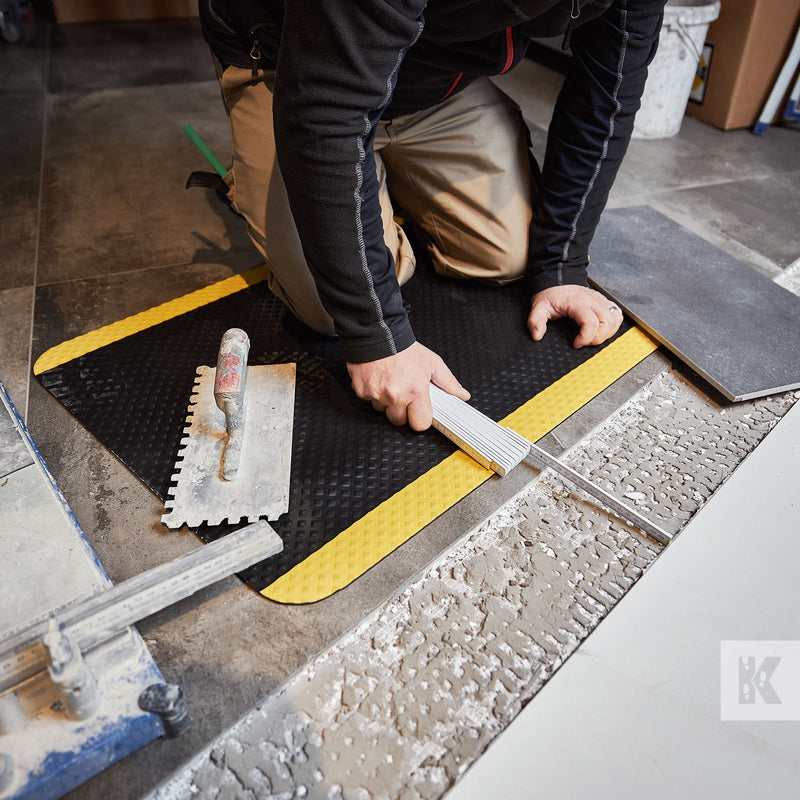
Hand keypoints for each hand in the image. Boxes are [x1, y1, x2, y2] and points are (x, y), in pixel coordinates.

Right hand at [347, 341, 469, 430]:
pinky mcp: (362, 391)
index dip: (420, 419)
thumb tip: (462, 394)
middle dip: (402, 411)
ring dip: (386, 402)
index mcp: (416, 391)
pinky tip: (379, 379)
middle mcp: (395, 396)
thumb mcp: (432, 362)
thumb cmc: (403, 348)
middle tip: (403, 394)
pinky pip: (369, 401)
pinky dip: (373, 393)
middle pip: (399, 421)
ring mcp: (377, 395)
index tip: (420, 412)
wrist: (376, 334)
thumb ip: (448, 382)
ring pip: (382, 410)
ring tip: (390, 383)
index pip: (420, 424)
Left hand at [528, 285, 622, 347]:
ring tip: (593, 337)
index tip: (576, 343)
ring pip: (615, 318)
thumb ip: (535, 322)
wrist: (557, 280)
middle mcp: (592, 300)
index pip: (590, 323)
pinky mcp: (604, 301)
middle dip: (598, 338)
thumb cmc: (551, 294)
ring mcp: (600, 300)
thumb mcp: (538, 307)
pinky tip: (602, 329)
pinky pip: (617, 313)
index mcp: (577, 302)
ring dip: (607, 332)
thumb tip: (537, 335)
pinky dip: (613, 324)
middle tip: (585, 342)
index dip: (586, 337)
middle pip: (607, 322)